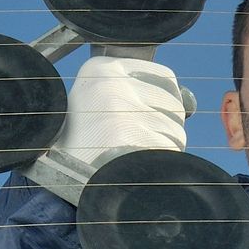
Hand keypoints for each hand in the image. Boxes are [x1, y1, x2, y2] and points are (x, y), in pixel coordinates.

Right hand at [48, 55, 188, 170]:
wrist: (57, 180)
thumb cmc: (83, 145)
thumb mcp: (101, 104)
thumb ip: (140, 94)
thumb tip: (191, 102)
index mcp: (100, 69)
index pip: (164, 77)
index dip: (163, 104)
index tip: (145, 121)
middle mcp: (111, 82)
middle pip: (174, 104)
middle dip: (164, 128)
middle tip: (134, 144)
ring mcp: (121, 108)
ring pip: (175, 129)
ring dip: (162, 148)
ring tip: (129, 156)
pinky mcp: (130, 136)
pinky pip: (167, 149)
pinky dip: (158, 164)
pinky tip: (132, 168)